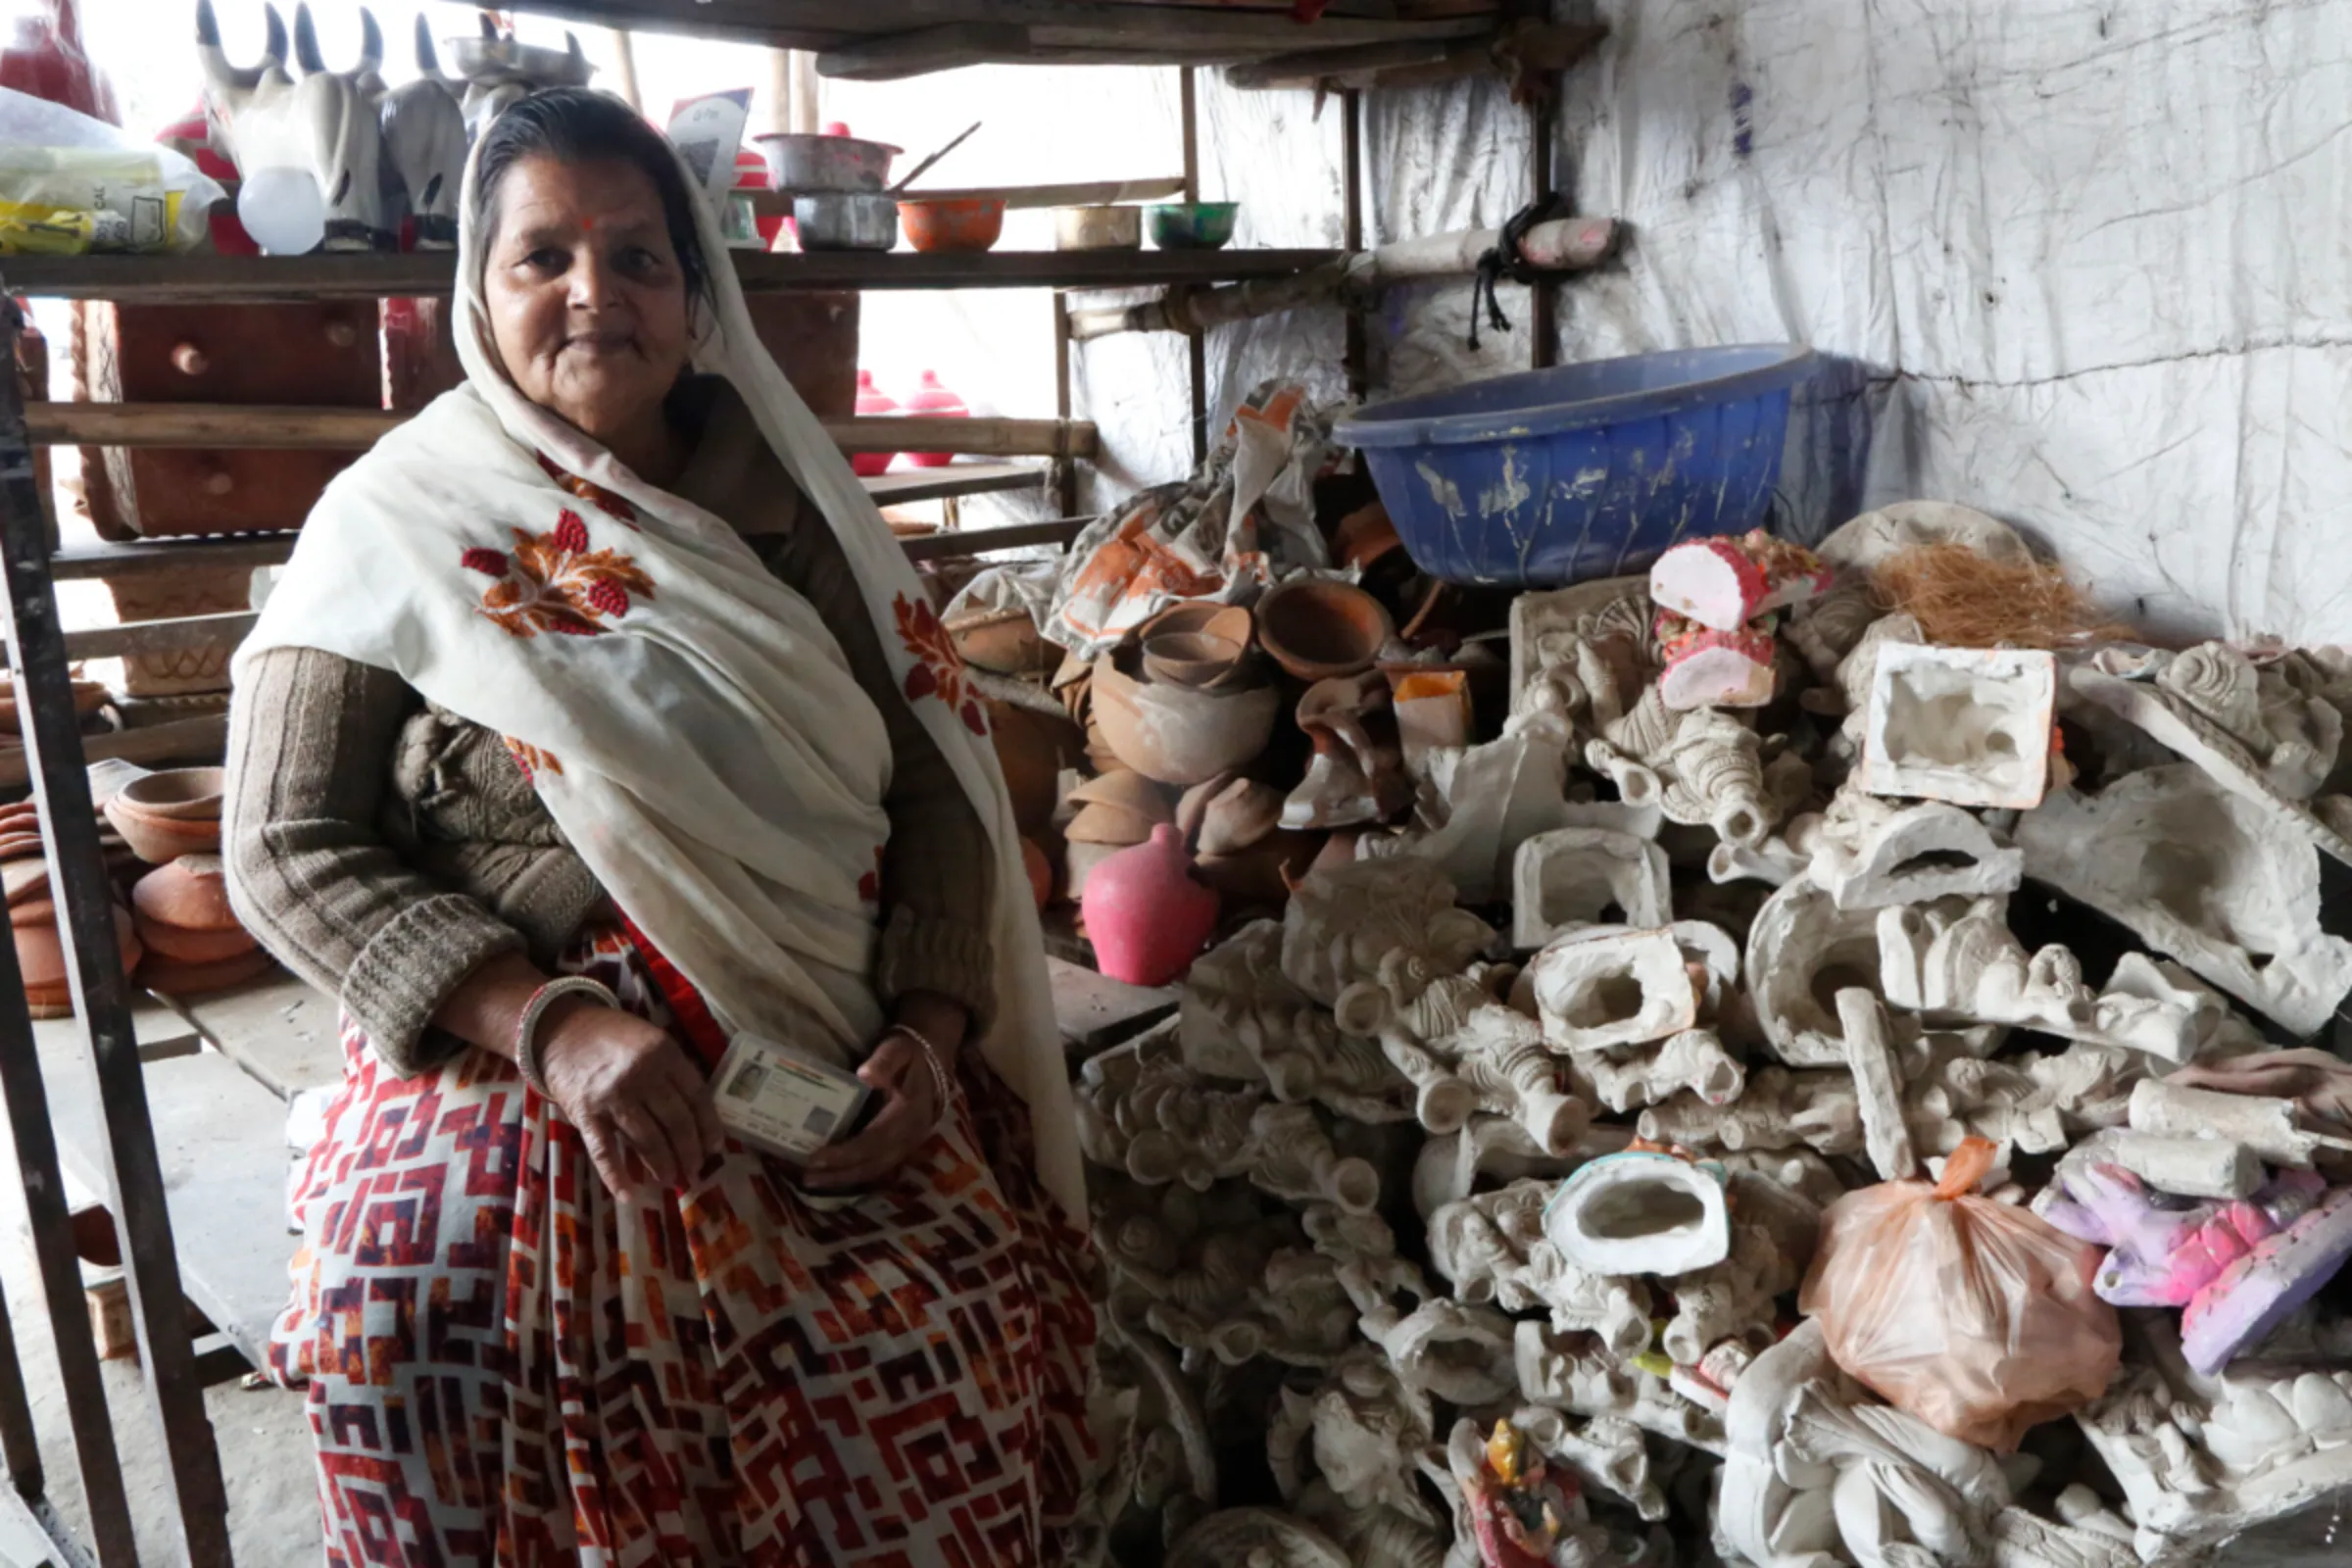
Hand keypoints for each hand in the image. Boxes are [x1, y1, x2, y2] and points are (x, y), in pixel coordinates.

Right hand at [536, 998, 722, 1197]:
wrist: (560, 1030)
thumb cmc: (611, 1037)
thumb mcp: (650, 1040)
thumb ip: (672, 1071)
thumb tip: (696, 1116)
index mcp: (664, 1053)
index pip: (697, 1096)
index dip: (709, 1126)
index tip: (715, 1149)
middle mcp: (642, 1074)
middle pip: (676, 1121)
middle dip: (689, 1151)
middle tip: (694, 1170)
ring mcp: (612, 1095)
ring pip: (647, 1139)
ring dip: (662, 1165)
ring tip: (670, 1180)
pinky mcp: (585, 1113)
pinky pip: (604, 1150)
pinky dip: (616, 1176)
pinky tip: (629, 1195)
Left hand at [799, 1030, 944, 1192]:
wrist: (933, 1058)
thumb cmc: (909, 1053)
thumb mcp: (897, 1049)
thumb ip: (884, 1062)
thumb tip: (865, 1076)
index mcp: (908, 1115)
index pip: (874, 1141)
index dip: (845, 1153)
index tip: (815, 1157)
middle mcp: (910, 1137)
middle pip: (873, 1164)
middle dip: (839, 1174)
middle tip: (807, 1178)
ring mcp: (908, 1145)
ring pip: (875, 1169)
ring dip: (844, 1178)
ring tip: (813, 1180)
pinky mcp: (902, 1146)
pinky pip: (877, 1166)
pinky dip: (854, 1172)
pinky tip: (833, 1173)